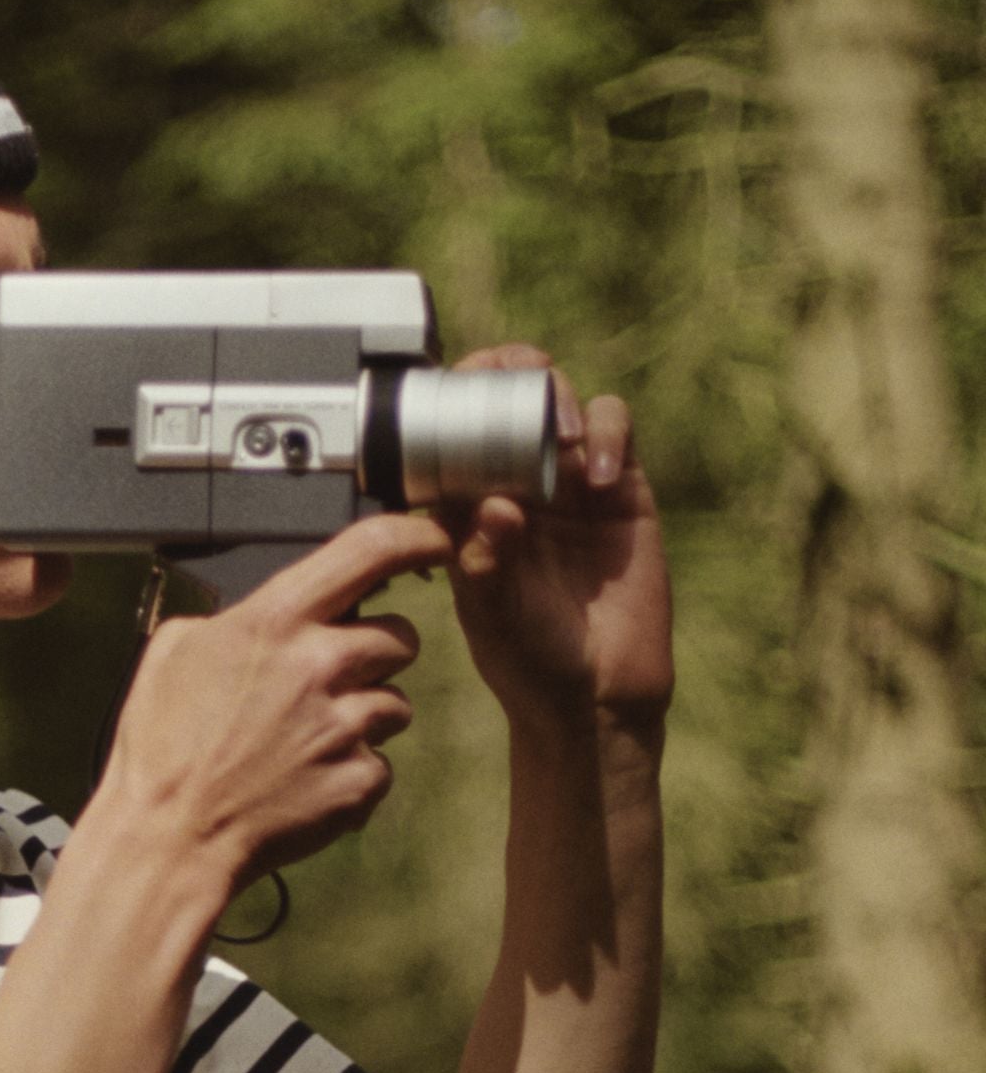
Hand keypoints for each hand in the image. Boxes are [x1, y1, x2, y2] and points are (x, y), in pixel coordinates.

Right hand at [100, 508, 454, 892]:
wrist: (169, 839)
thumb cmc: (161, 750)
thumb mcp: (173, 653)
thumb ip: (230, 622)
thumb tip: (253, 619)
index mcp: (276, 621)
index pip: (370, 550)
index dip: (417, 536)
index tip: (437, 539)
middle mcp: (322, 665)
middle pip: (401, 636)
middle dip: (377, 654)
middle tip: (333, 680)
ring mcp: (346, 727)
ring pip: (396, 704)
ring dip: (366, 717)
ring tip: (309, 741)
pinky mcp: (358, 782)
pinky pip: (381, 766)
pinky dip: (353, 774)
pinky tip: (308, 782)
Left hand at [441, 345, 673, 734]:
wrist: (596, 698)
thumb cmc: (529, 661)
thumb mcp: (491, 616)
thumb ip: (483, 563)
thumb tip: (493, 504)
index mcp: (465, 504)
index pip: (450, 427)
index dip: (453, 398)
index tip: (458, 401)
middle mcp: (514, 481)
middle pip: (507, 392)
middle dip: (508, 374)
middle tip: (516, 391)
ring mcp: (569, 481)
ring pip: (560, 398)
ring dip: (556, 399)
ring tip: (560, 441)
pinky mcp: (621, 488)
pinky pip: (613, 426)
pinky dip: (606, 432)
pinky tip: (601, 478)